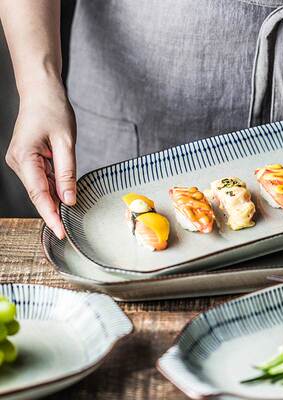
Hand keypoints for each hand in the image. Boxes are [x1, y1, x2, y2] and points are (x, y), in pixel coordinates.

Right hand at [5, 79, 75, 238]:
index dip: (50, 216)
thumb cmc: (53, 111)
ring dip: (55, 200)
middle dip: (53, 212)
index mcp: (25, 157)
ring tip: (70, 212)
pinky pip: (42, 179)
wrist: (41, 92)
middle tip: (67, 230)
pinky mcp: (28, 160)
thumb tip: (69, 199)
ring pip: (40, 188)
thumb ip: (67, 173)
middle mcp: (18, 162)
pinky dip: (54, 187)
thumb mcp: (66, 142)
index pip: (39, 194)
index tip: (60, 232)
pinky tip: (64, 194)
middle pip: (38, 194)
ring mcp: (22, 162)